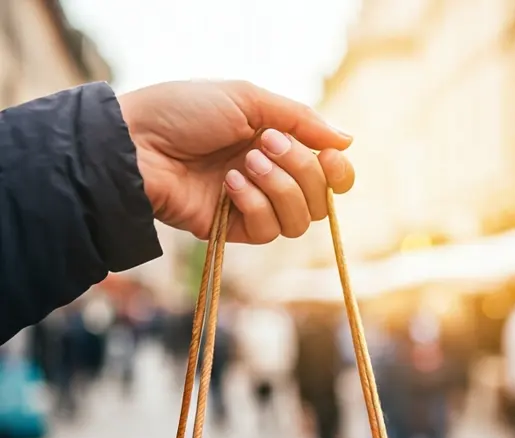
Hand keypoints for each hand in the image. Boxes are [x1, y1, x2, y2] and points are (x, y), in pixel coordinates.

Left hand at [118, 80, 355, 243]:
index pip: (330, 176)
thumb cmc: (183, 112)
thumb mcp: (247, 99)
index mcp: (278, 147)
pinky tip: (228, 185)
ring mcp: (254, 206)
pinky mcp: (233, 229)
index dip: (339, 173)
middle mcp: (272, 180)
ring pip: (302, 220)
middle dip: (301, 170)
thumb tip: (347, 141)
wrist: (135, 143)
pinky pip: (269, 230)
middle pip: (322, 199)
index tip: (329, 156)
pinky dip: (255, 203)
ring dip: (280, 188)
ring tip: (244, 165)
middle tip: (262, 144)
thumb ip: (301, 119)